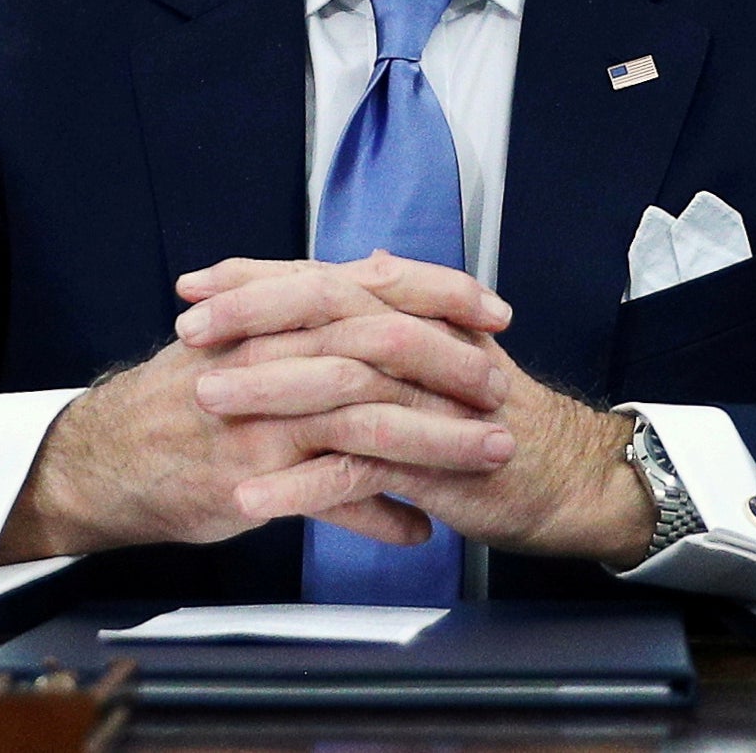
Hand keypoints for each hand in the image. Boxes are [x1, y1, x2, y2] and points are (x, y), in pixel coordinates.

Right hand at [0, 255, 515, 561]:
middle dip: (452, 365)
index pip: (372, 285)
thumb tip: (384, 267)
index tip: (496, 310)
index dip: (441, 293)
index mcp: (276, 312)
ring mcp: (262, 417)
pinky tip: (418, 529)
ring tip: (490, 457)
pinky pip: (330, 495)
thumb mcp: (247, 329)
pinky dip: (379, 513)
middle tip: (503, 386)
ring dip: (437, 440)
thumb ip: (316, 301)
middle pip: (379, 346)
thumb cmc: (184, 393)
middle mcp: (271, 354)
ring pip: (366, 418)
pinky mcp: (249, 477)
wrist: (103, 457)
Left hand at [189, 257, 657, 565]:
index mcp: (416, 313)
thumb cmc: (494, 415)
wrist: (567, 476)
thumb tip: (370, 259)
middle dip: (253, 317)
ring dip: (268, 391)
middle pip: (330, 311)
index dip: (258, 278)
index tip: (195, 285)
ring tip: (205, 401)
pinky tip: (253, 496)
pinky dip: (303, 484)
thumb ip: (404, 307)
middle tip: (189, 331)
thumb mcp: (448, 350)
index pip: (326, 278)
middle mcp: (422, 344)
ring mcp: (429, 402)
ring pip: (340, 382)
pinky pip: (359, 470)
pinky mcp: (434, 464)